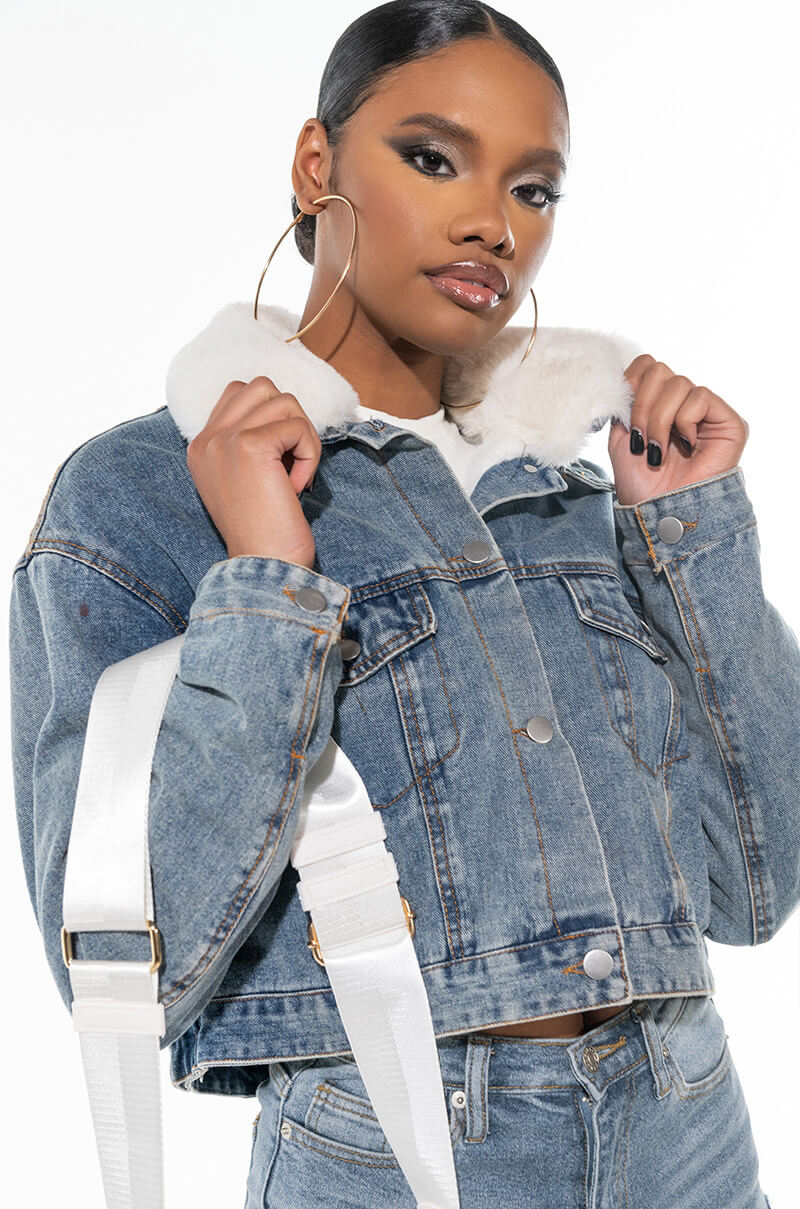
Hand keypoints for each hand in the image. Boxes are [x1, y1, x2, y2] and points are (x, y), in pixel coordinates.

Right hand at [186, 376, 320, 567]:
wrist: (263, 565)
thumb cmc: (265, 532)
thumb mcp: (245, 480)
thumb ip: (248, 442)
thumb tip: (282, 410)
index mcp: (201, 446)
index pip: (238, 393)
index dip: (271, 418)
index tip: (277, 460)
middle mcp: (207, 439)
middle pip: (262, 387)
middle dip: (288, 419)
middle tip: (289, 462)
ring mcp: (225, 440)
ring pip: (284, 401)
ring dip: (302, 437)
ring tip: (293, 475)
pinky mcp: (250, 446)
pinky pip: (298, 426)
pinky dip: (308, 455)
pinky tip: (296, 487)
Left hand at [608, 355, 748, 505]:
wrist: (660, 511)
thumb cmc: (641, 483)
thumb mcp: (621, 437)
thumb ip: (623, 403)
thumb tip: (622, 377)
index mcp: (658, 403)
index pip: (646, 366)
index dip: (631, 384)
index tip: (624, 419)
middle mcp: (683, 402)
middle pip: (658, 369)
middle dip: (641, 406)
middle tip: (640, 440)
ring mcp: (707, 411)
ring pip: (678, 383)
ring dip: (659, 419)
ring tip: (658, 449)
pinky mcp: (729, 420)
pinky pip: (700, 397)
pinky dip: (684, 422)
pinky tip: (686, 445)